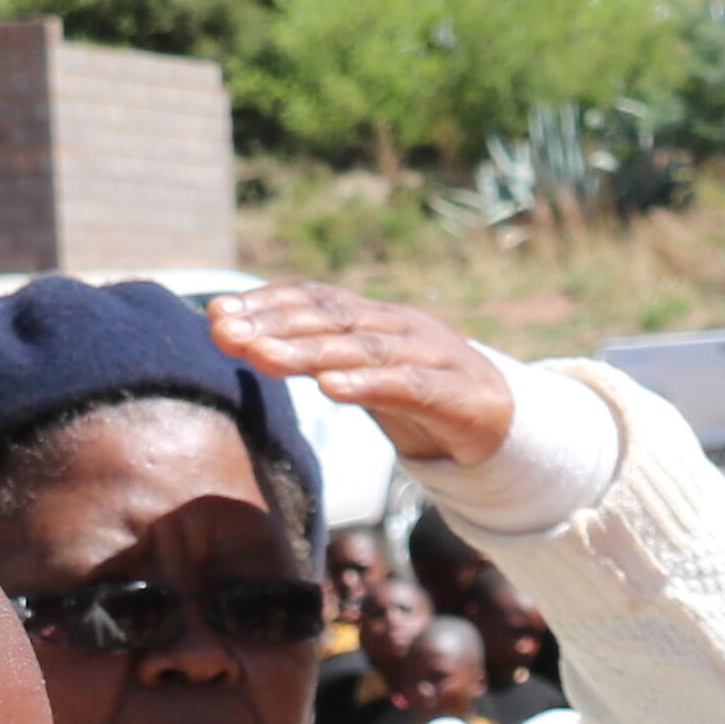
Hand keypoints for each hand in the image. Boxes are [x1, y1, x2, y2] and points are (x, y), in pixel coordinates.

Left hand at [210, 282, 523, 467]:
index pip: (316, 299)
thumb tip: (237, 337)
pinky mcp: (458, 394)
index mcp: (377, 318)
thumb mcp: (365, 374)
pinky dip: (368, 383)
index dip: (266, 303)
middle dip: (273, 324)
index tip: (214, 315)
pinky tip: (330, 388)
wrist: (509, 424)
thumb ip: (312, 356)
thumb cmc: (423, 398)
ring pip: (362, 348)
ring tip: (260, 356)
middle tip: (224, 334)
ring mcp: (433, 355)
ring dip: (307, 351)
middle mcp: (401, 326)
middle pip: (331, 319)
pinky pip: (408, 385)